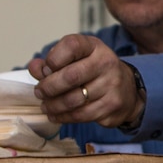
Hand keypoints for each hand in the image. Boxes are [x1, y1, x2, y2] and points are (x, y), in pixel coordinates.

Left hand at [27, 34, 145, 129]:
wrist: (128, 90)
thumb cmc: (95, 72)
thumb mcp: (77, 59)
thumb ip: (52, 62)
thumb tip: (34, 67)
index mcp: (95, 47)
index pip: (71, 45)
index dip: (52, 59)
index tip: (45, 70)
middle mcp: (107, 63)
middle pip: (70, 76)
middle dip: (48, 87)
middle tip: (39, 92)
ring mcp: (112, 85)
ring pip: (73, 100)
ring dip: (53, 105)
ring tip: (46, 106)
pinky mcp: (112, 106)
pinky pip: (81, 115)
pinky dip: (63, 117)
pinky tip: (56, 115)